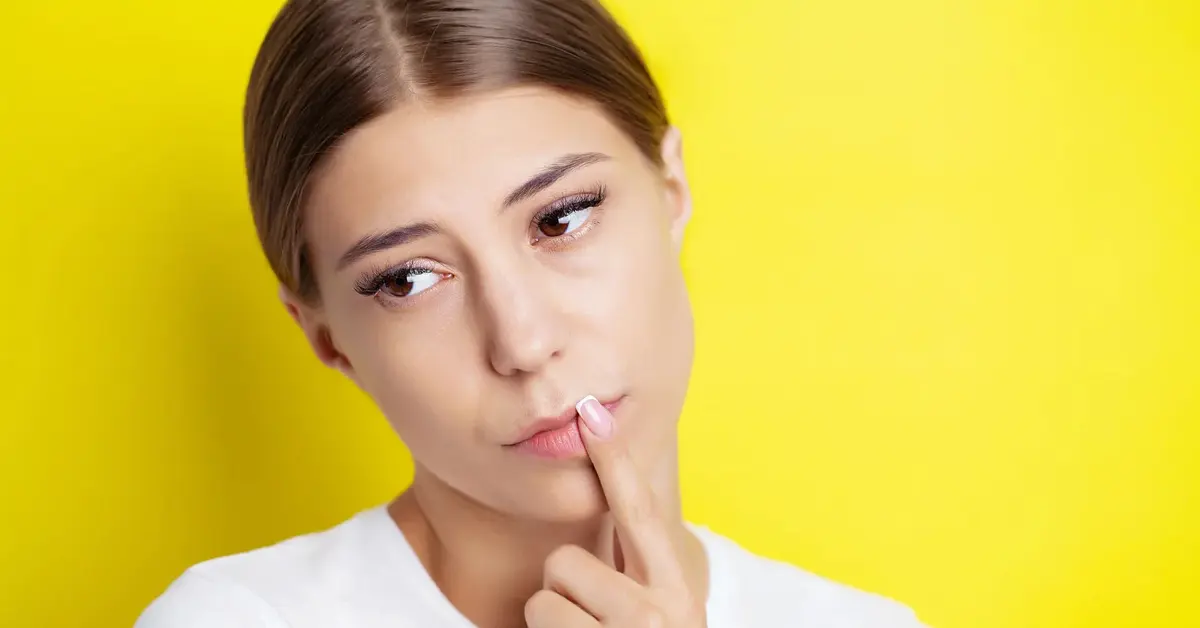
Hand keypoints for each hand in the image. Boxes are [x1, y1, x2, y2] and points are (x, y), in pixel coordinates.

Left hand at [524, 396, 705, 626]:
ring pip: (544, 597)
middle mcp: (656, 614)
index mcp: (676, 593)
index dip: (615, 462)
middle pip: (566, 561)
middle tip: (586, 622)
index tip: (593, 414)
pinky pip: (535, 621)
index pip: (639, 514)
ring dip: (552, 622)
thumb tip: (600, 519)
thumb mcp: (656, 616)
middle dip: (561, 587)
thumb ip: (637, 574)